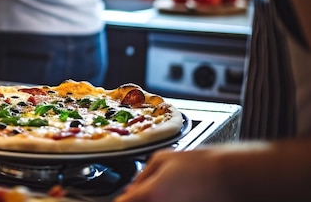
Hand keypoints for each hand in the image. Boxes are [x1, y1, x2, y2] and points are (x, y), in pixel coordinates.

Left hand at [113, 148, 233, 201]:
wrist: (234, 177)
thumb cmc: (203, 166)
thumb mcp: (163, 158)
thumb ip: (141, 176)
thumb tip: (130, 190)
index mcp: (150, 195)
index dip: (122, 199)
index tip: (124, 196)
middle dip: (137, 199)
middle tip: (146, 193)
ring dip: (155, 200)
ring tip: (168, 192)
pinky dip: (168, 201)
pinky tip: (177, 196)